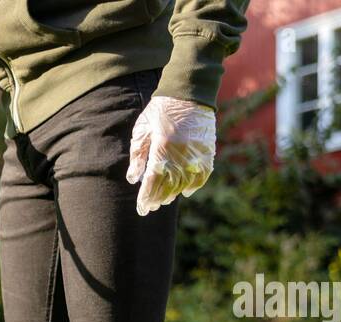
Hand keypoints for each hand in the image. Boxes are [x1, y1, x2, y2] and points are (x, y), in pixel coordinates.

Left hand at [126, 96, 215, 215]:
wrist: (188, 93)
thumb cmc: (159, 111)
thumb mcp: (142, 129)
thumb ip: (137, 155)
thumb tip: (133, 179)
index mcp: (162, 148)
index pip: (153, 181)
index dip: (147, 198)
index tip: (142, 209)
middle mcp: (180, 154)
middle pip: (168, 186)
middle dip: (158, 199)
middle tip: (151, 206)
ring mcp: (196, 153)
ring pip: (184, 183)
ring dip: (174, 194)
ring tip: (165, 200)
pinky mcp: (207, 150)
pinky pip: (202, 174)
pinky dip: (194, 186)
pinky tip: (185, 192)